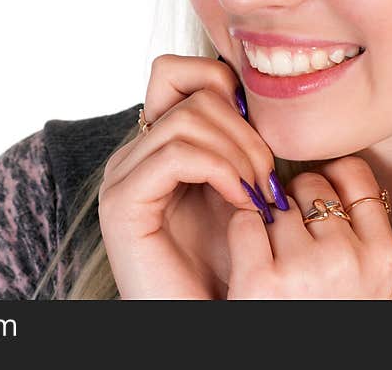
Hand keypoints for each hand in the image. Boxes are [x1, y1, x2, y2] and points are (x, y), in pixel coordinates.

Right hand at [98, 53, 280, 298]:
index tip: (261, 134)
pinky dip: (221, 171)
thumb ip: (237, 142)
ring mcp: (121, 178)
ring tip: (260, 197)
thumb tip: (255, 91)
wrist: (209, 319)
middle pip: (191, 93)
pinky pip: (177, 155)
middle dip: (246, 130)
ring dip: (240, 154)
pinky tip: (242, 203)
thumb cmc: (232, 264)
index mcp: (156, 146)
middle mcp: (132, 155)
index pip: (178, 71)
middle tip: (270, 180)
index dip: (225, 85)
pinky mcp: (123, 204)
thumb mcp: (242, 188)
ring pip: (186, 119)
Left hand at [224, 156, 391, 298]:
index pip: (355, 174)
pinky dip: (239, 235)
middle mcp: (348, 259)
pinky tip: (247, 261)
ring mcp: (304, 269)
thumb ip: (356, 231)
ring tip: (271, 258)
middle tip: (288, 238)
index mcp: (381, 257)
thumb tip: (325, 168)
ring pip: (274, 204)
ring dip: (265, 222)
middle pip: (310, 186)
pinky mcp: (261, 280)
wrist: (298, 368)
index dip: (329, 176)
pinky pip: (243, 222)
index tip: (316, 196)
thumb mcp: (363, 280)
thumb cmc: (326, 313)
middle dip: (294, 202)